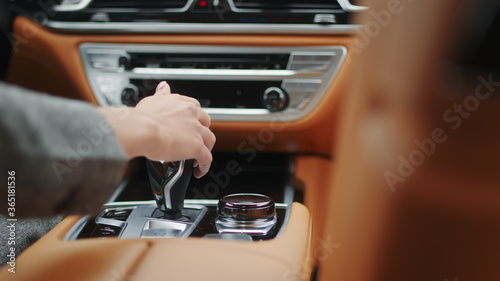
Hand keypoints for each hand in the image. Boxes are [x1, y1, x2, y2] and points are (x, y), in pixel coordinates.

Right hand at [99, 81, 215, 177]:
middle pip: (206, 122)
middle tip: (193, 140)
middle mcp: (191, 114)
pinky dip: (205, 165)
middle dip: (202, 132)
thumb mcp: (152, 100)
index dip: (194, 118)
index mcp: (181, 103)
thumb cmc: (143, 118)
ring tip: (198, 157)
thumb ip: (161, 94)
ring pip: (209, 140)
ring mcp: (196, 130)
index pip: (195, 108)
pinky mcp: (197, 146)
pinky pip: (207, 157)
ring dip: (206, 148)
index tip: (190, 124)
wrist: (142, 130)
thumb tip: (163, 86)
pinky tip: (199, 170)